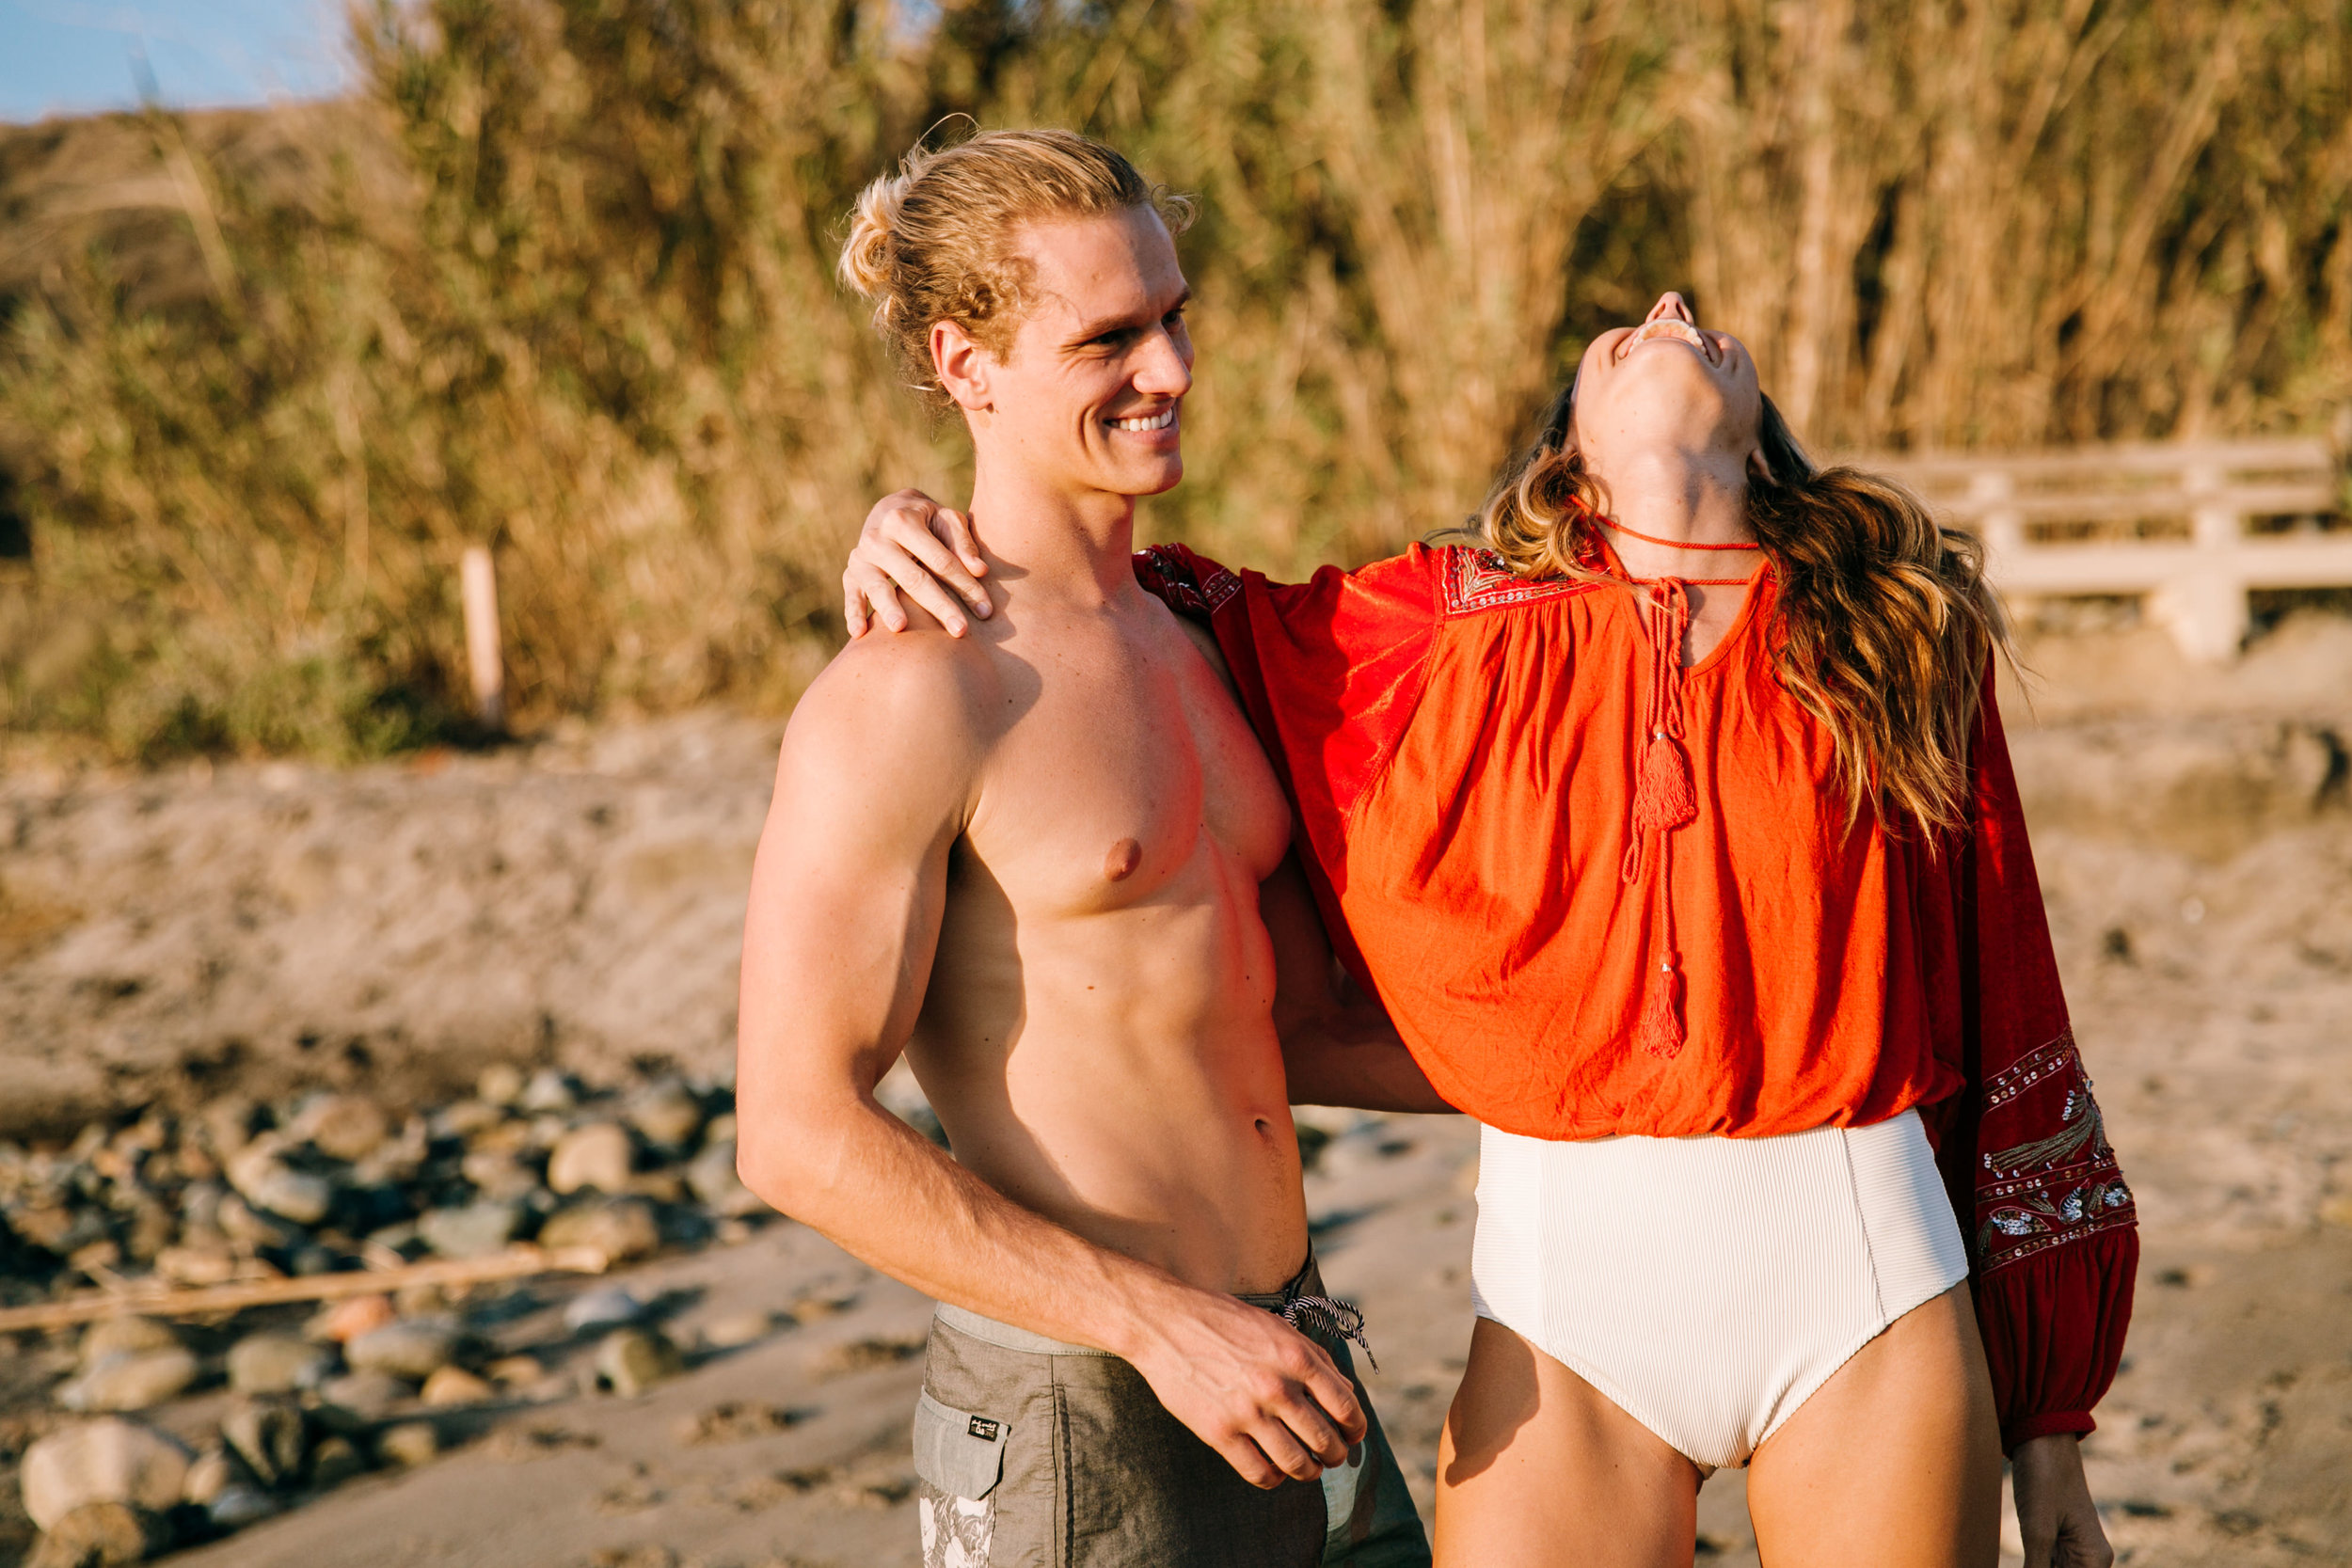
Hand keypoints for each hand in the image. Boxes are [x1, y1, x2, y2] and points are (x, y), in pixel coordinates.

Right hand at [844, 489, 992, 637]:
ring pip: (878, 587)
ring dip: (888, 608)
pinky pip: (851, 595)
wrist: (891, 510)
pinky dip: (853, 613)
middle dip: (939, 605)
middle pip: (913, 577)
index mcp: (903, 521)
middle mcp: (878, 538)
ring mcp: (862, 557)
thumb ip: (963, 543)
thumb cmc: (929, 520)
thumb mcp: (948, 520)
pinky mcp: (851, 574)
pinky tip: (859, 634)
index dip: (965, 585)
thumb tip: (980, 571)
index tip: (986, 610)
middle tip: (960, 631)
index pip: (940, 560)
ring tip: (900, 627)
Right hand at [1121, 1285, 1367, 1488]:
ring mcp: (1247, 1412)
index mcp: (1296, 1356)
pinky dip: (1273, 1479)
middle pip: (1325, 1440)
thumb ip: (1313, 1358)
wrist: (1164, 1323)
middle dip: (1336, 1454)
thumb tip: (1345, 1392)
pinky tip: (1272, 1470)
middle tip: (1332, 1456)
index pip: (1345, 1406)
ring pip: (1296, 1464)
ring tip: (1307, 1468)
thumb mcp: (1276, 1327)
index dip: (1356, 1427)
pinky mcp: (1218, 1433)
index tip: (1354, 1434)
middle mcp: (1276, 1386)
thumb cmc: (1223, 1321)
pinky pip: (1258, 1472)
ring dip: (1309, 1472)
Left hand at [2012, 1434, 2112, 1567]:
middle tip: (2023, 1562)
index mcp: (2095, 1559)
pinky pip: (2043, 1566)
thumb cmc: (2044, 1476)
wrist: (2040, 1435)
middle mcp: (2089, 1559)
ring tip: (2022, 1553)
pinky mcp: (2053, 1539)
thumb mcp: (2036, 1528)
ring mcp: (2072, 1550)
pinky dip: (2029, 1567)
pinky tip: (2018, 1561)